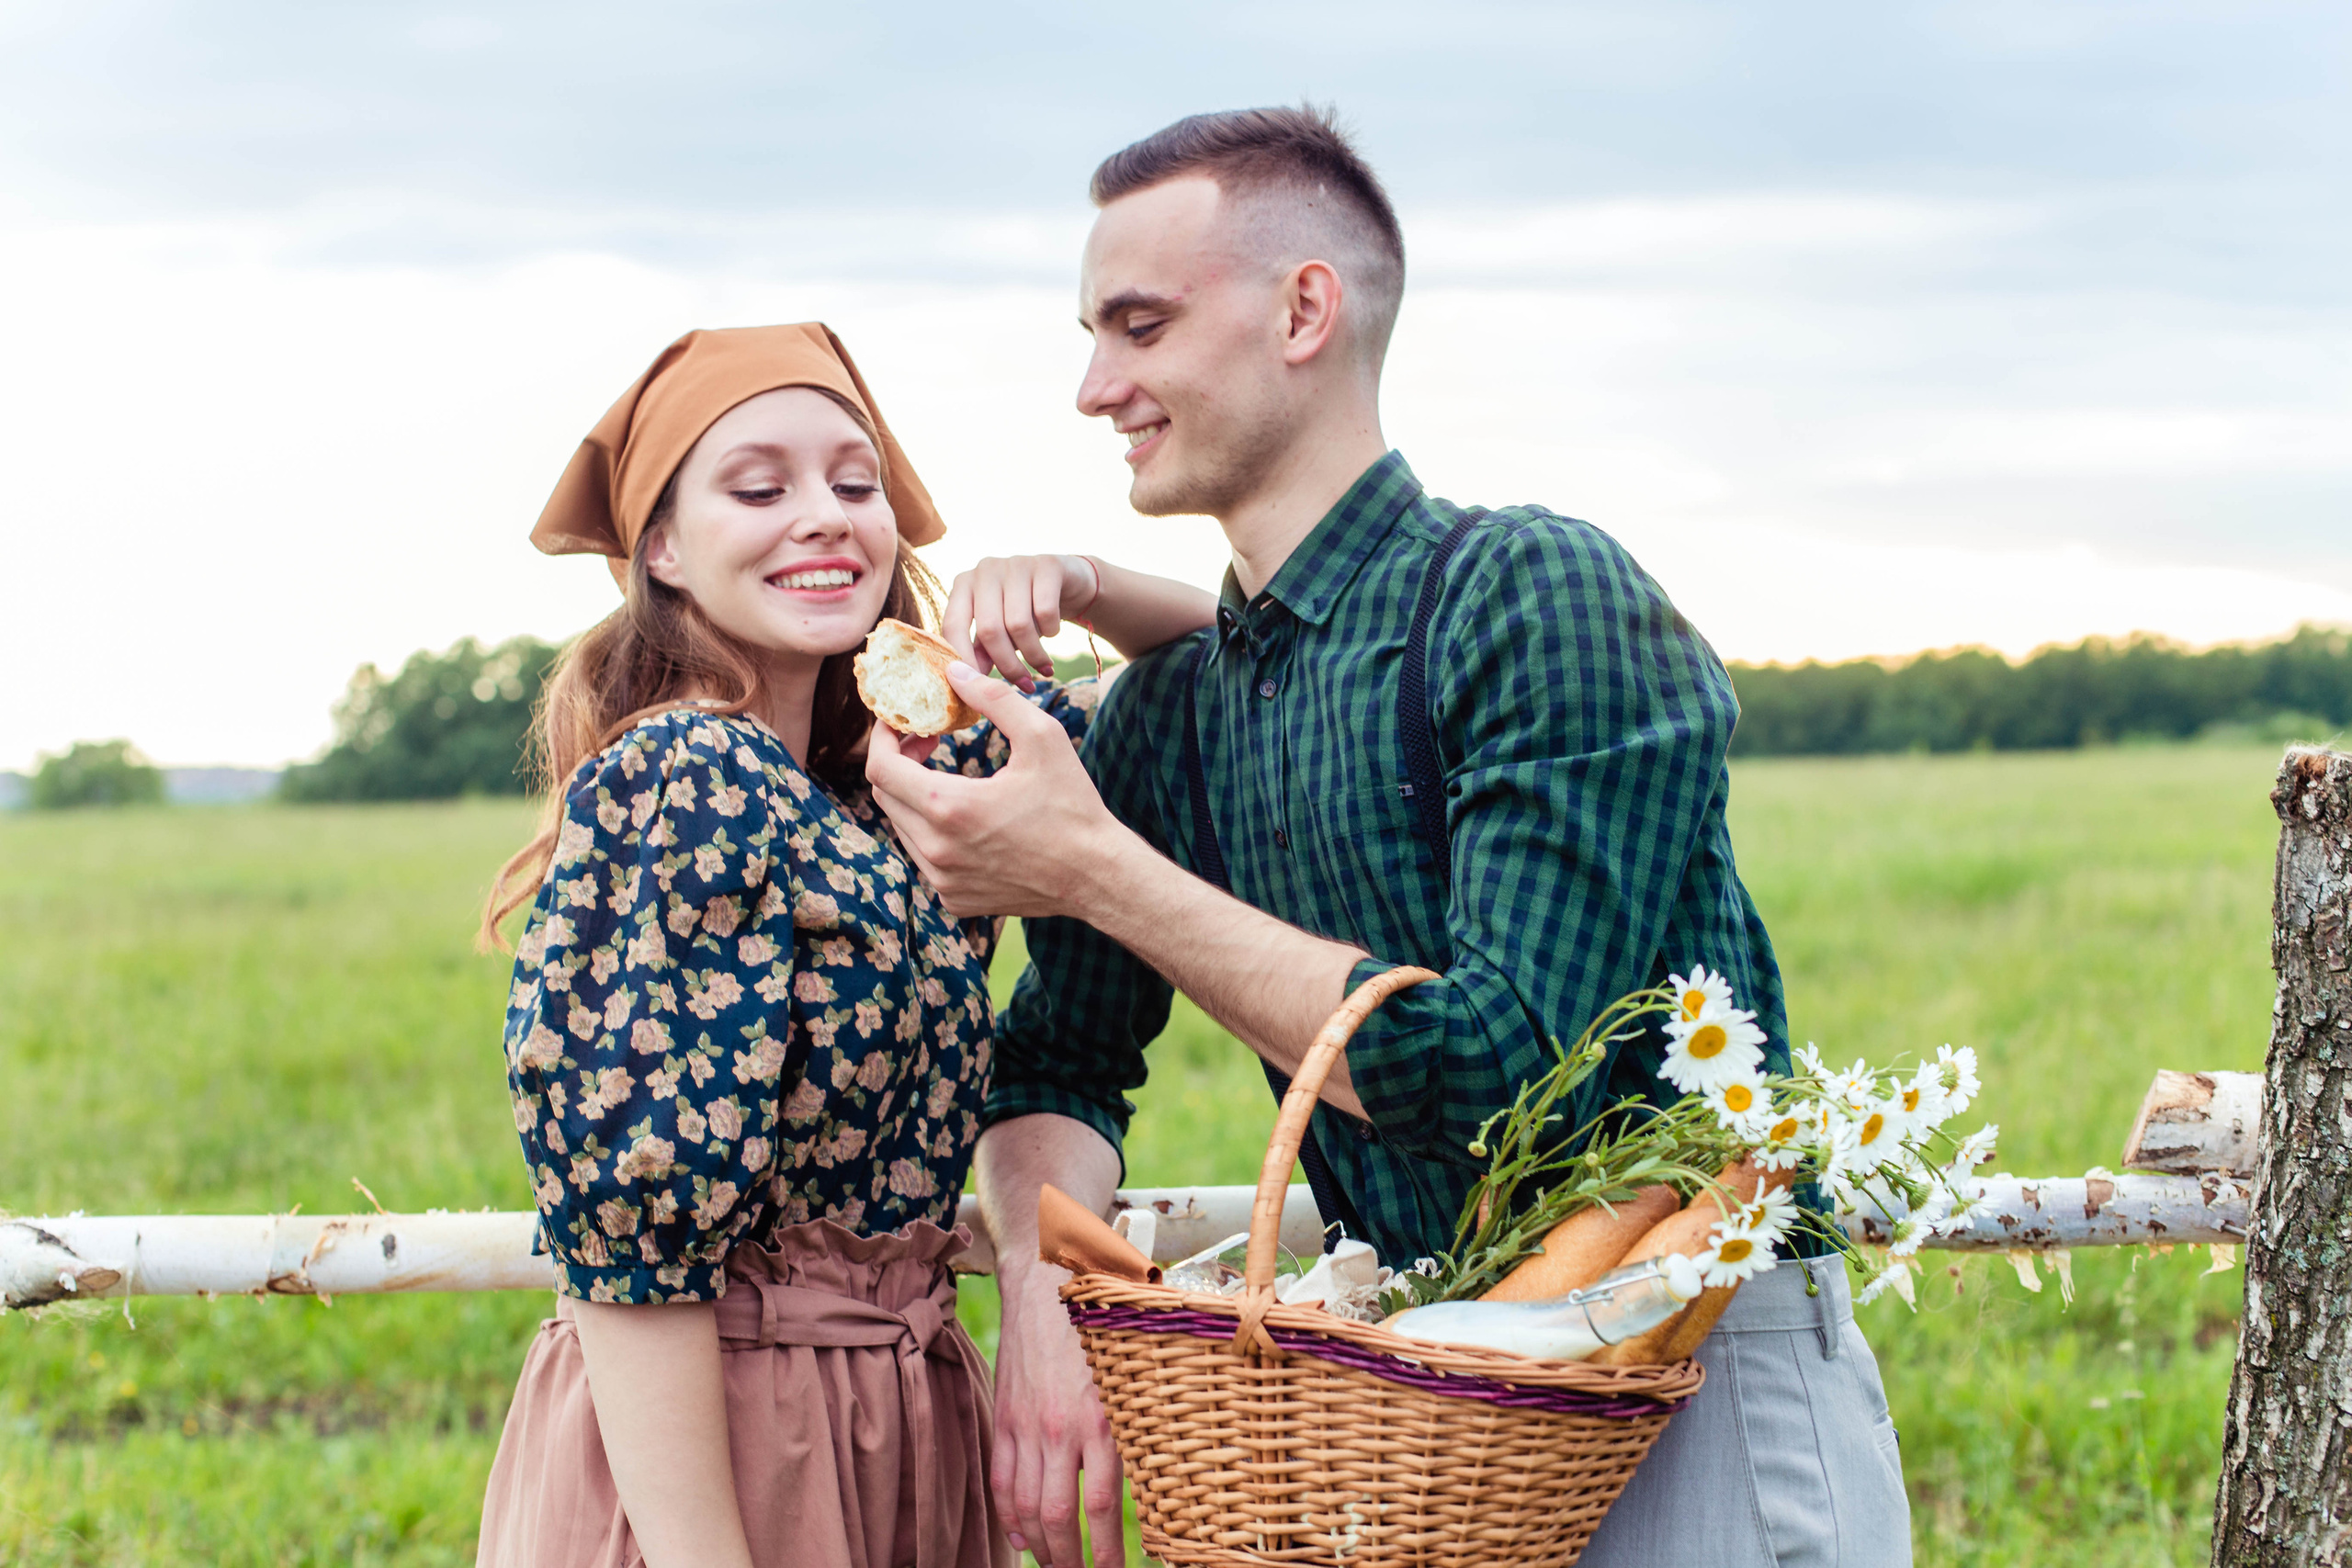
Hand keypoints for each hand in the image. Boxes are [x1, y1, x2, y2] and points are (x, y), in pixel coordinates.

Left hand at [864, 661, 1126, 919]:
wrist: (1097, 876)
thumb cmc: (1073, 804)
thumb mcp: (1042, 737)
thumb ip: (994, 697)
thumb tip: (953, 672)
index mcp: (950, 808)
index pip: (881, 767)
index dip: (883, 737)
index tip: (902, 721)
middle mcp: (936, 850)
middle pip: (886, 796)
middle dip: (898, 761)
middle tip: (929, 740)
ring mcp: (943, 880)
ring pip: (903, 828)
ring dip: (914, 796)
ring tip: (948, 776)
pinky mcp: (954, 899)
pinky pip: (925, 858)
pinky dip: (933, 831)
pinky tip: (965, 818)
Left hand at [944, 554, 1100, 690]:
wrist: (1066, 582)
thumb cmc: (1024, 611)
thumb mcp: (999, 630)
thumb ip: (980, 651)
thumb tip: (967, 683)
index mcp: (963, 585)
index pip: (953, 627)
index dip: (965, 661)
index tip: (980, 690)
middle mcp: (985, 569)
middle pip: (990, 630)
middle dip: (1009, 665)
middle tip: (1024, 684)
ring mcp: (1015, 563)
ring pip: (1019, 624)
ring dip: (1034, 653)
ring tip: (1043, 666)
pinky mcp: (1046, 564)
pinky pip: (1046, 611)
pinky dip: (1051, 631)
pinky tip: (1052, 632)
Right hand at [993, 1266, 1125, 1566]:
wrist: (1046, 1286)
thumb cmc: (1100, 1329)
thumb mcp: (1130, 1377)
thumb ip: (1132, 1425)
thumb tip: (1147, 1477)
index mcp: (1101, 1421)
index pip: (1101, 1508)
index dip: (1107, 1553)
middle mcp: (1060, 1429)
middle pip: (1058, 1518)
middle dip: (1068, 1561)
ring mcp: (1027, 1427)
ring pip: (1026, 1507)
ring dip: (1040, 1547)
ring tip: (1055, 1566)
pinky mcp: (1005, 1418)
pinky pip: (1001, 1479)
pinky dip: (1008, 1515)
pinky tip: (1020, 1536)